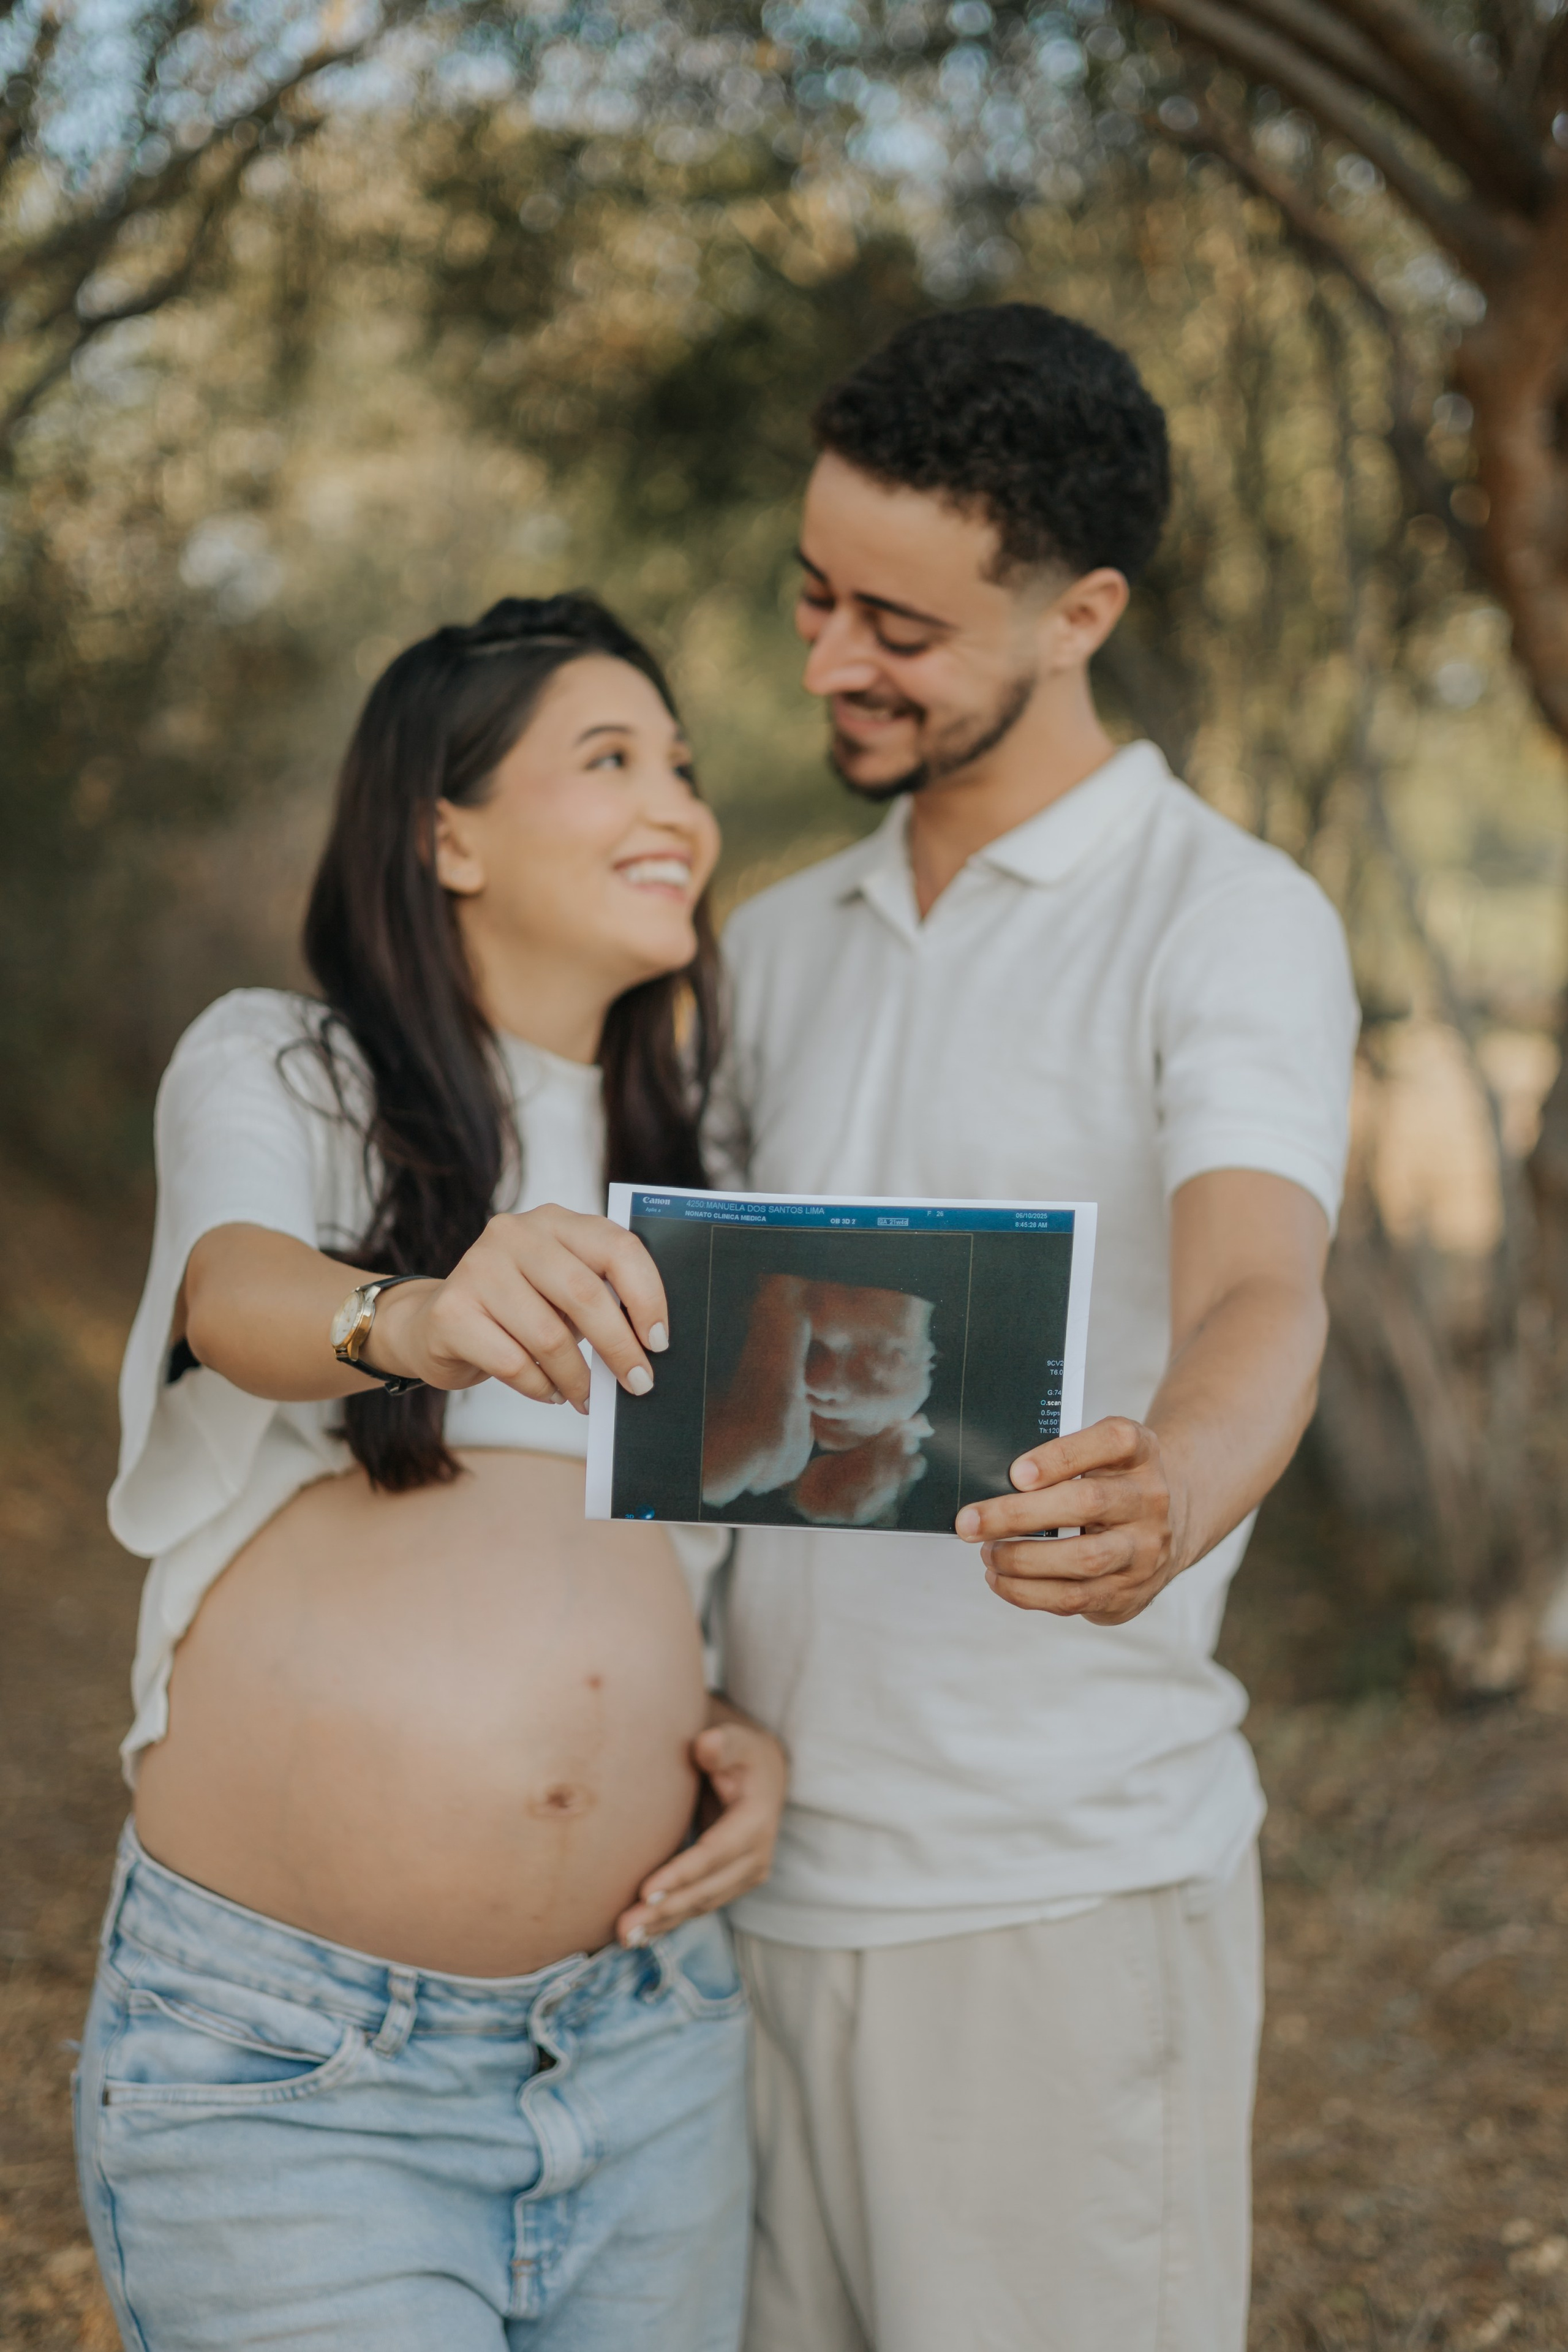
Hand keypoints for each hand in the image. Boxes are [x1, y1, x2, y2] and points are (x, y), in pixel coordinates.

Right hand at [370, 1203, 667, 1412]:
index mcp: (555, 1221)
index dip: (647, 1296)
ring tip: (586, 1396)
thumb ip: (601, 1299)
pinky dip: (540, 1387)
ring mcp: (478, 1269)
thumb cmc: (518, 1309)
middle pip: (585, 1294)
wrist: (436, 1324)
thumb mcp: (563, 1291)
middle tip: (638, 1383)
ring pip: (549, 1336)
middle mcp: (515, 1234)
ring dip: (578, 1378)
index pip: (617, 1246)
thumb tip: (649, 1345)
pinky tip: (549, 1392)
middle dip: (619, 1348)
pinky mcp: (451, 1311)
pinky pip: (513, 1363)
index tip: (659, 1341)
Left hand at [615, 1702, 787, 1945]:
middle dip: (665, 1910)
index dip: (682, 1874)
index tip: (645, 1891)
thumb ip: (722, 1743)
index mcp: (757, 1821)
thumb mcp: (736, 1740)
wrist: (759, 1773)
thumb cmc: (738, 1752)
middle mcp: (756, 1857)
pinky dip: (668, 1921)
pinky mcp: (728, 1885)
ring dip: (663, 1923)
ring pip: (700, 1905)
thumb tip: (706, 1747)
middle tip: (624, 1926)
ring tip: (624, 1936)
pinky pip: (697, 1906)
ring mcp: (744, 1877)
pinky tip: (639, 1935)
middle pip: (706, 1890)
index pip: (715, 1854)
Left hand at [953, 1417, 1191, 1625]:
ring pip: (1083, 1559)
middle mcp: (1150, 1499)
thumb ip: (1059, 1460)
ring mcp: (1144, 1550)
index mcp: (1141, 1451)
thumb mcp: (1100, 1454)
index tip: (1016, 1474)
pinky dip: (1028, 1592)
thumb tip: (991, 1487)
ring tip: (987, 1553)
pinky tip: (1001, 1579)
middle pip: (1087, 1503)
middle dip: (1019, 1515)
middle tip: (970, 1522)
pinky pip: (1075, 1599)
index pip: (1112, 1441)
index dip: (1062, 1457)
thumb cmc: (1112, 1482)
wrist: (1171, 1523)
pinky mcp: (1130, 1591)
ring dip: (1022, 1560)